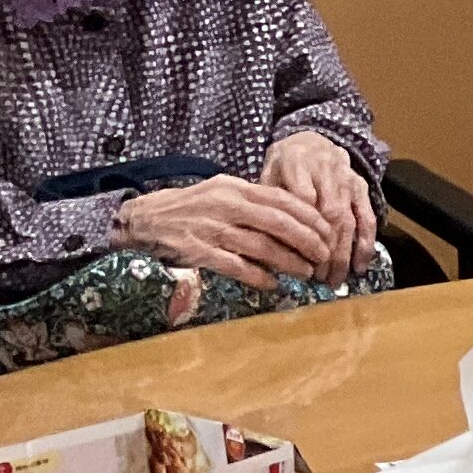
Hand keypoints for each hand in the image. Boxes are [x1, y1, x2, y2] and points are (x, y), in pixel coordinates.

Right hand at [114, 173, 344, 290]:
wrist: (144, 219)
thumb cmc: (191, 206)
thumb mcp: (222, 191)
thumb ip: (254, 200)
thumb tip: (292, 215)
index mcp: (236, 188)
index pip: (283, 200)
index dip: (310, 217)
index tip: (328, 231)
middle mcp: (227, 206)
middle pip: (278, 223)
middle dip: (307, 240)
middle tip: (324, 255)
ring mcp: (212, 230)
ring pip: (261, 247)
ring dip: (288, 262)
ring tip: (306, 272)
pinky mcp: (199, 252)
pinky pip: (235, 266)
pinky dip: (258, 276)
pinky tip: (273, 283)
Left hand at [263, 130, 379, 274]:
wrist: (312, 139)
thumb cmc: (284, 164)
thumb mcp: (266, 173)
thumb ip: (266, 201)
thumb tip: (261, 239)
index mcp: (296, 164)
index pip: (302, 200)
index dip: (301, 230)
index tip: (296, 258)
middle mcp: (326, 172)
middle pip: (330, 215)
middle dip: (326, 251)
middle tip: (318, 280)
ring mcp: (347, 180)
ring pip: (349, 220)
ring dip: (344, 253)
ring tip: (335, 280)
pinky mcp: (361, 187)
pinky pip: (367, 217)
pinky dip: (366, 242)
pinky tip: (360, 266)